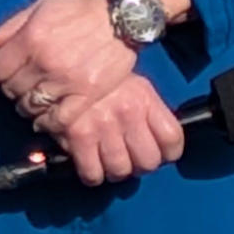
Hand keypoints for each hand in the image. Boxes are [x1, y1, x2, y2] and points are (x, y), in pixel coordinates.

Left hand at [0, 0, 136, 138]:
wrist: (121, 17)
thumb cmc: (78, 9)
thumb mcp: (41, 7)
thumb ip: (10, 27)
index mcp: (31, 38)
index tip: (3, 72)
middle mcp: (45, 61)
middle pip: (10, 90)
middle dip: (12, 88)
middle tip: (22, 84)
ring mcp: (66, 81)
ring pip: (30, 107)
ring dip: (28, 105)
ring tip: (35, 98)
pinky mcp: (87, 95)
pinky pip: (58, 120)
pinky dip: (48, 122)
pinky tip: (46, 117)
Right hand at [46, 71, 186, 186]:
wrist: (62, 58)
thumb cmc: (96, 74)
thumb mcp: (131, 82)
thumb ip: (147, 109)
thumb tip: (155, 136)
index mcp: (144, 99)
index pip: (172, 140)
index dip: (167, 153)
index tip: (159, 152)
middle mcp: (128, 114)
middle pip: (148, 162)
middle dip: (140, 165)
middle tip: (130, 157)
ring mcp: (103, 127)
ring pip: (120, 171)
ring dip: (115, 171)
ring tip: (108, 161)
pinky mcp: (78, 137)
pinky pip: (92, 173)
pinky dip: (92, 175)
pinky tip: (90, 164)